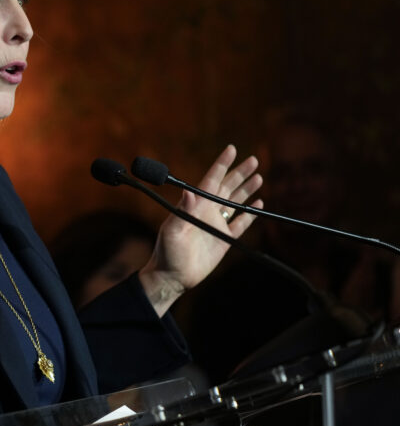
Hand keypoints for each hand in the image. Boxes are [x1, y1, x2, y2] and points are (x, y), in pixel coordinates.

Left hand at [140, 145, 262, 315]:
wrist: (172, 276)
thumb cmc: (167, 252)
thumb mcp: (172, 231)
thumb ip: (182, 211)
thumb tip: (188, 191)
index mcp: (195, 206)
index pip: (211, 180)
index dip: (221, 164)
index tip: (231, 149)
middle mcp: (207, 212)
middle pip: (227, 187)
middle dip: (240, 173)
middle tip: (253, 159)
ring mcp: (216, 224)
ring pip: (235, 202)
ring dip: (246, 189)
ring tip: (258, 177)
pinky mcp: (224, 240)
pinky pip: (240, 224)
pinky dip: (249, 214)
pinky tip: (258, 204)